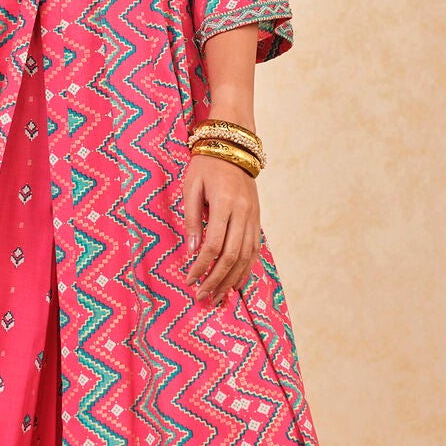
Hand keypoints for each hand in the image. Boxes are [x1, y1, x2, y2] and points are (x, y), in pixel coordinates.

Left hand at [183, 151, 259, 304]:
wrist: (233, 148)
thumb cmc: (206, 166)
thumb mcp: (191, 188)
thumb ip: (192, 220)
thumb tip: (191, 251)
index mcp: (226, 204)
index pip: (214, 244)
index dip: (201, 266)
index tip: (189, 280)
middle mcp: (243, 213)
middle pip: (232, 256)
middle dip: (216, 280)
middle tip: (201, 296)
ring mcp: (254, 218)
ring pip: (246, 257)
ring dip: (231, 280)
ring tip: (217, 297)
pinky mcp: (257, 220)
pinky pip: (254, 251)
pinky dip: (246, 270)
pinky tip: (236, 284)